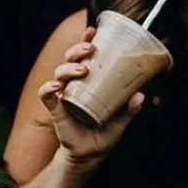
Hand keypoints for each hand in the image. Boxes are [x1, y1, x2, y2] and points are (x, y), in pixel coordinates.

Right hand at [38, 27, 143, 168]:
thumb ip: (130, 108)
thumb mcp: (121, 120)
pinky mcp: (55, 109)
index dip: (86, 41)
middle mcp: (74, 83)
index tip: (93, 31)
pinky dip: (48, 88)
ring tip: (83, 71)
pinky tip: (57, 87)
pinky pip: (46, 94)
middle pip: (71, 58)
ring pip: (60, 71)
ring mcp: (63, 94)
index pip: (85, 55)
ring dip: (69, 67)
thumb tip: (141, 94)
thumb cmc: (104, 133)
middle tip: (91, 50)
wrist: (89, 155)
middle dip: (79, 49)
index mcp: (89, 80)